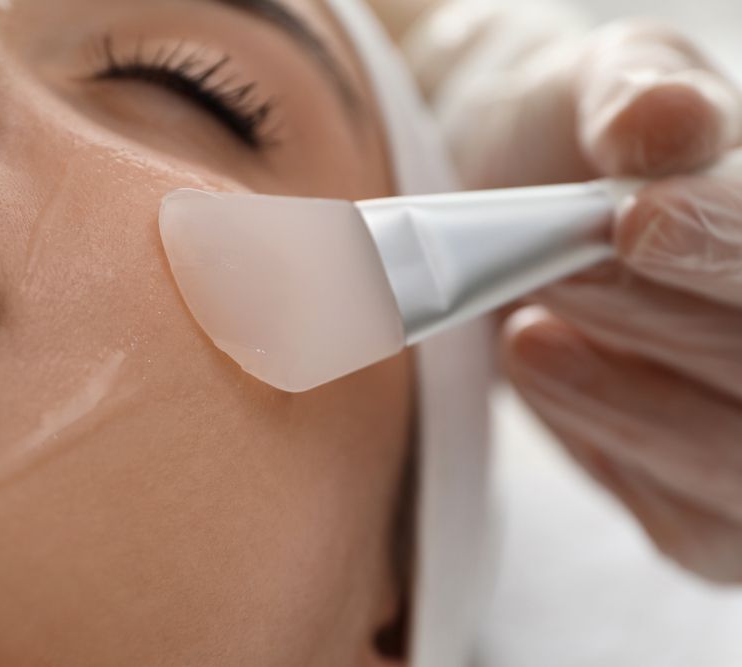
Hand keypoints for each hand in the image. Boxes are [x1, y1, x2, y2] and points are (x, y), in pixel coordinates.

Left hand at [490, 22, 741, 582]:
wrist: (518, 215)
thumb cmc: (582, 146)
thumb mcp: (606, 85)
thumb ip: (639, 92)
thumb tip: (664, 120)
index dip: (731, 247)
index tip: (635, 219)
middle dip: (656, 317)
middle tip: (548, 268)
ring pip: (733, 458)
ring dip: (618, 396)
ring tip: (526, 331)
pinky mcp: (711, 514)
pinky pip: (682, 520)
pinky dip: (607, 450)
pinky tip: (553, 379)